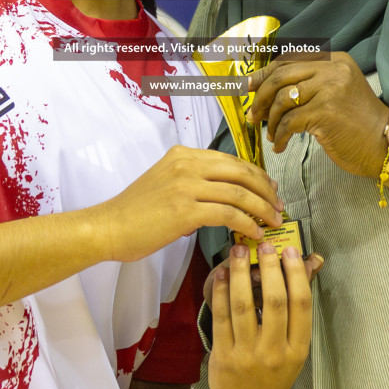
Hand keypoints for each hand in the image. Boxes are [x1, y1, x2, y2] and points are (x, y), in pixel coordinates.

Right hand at [91, 146, 285, 264]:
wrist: (109, 227)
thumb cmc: (135, 212)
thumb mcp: (164, 182)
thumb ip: (193, 181)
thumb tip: (225, 196)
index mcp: (183, 155)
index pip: (231, 160)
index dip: (257, 175)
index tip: (271, 189)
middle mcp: (187, 164)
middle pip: (241, 172)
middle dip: (266, 190)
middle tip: (279, 206)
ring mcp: (186, 186)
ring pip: (239, 193)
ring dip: (262, 209)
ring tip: (273, 222)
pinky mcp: (185, 210)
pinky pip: (228, 214)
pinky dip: (247, 224)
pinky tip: (254, 233)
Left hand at [205, 243, 314, 388]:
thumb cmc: (274, 374)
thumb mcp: (293, 349)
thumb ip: (298, 309)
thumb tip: (308, 264)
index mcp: (297, 350)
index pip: (301, 305)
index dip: (296, 274)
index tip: (290, 251)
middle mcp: (274, 353)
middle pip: (274, 301)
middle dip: (269, 267)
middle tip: (264, 246)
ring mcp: (247, 355)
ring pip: (244, 305)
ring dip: (241, 273)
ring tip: (238, 252)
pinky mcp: (223, 355)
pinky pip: (221, 316)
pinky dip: (221, 291)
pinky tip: (223, 274)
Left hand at [247, 53, 388, 179]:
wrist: (385, 143)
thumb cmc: (358, 123)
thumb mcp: (338, 91)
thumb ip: (310, 83)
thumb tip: (268, 88)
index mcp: (335, 60)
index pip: (289, 60)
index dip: (264, 74)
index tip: (248, 87)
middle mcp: (332, 70)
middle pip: (281, 76)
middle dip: (260, 96)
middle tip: (253, 114)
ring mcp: (329, 90)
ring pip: (282, 100)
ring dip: (270, 120)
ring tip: (271, 133)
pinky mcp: (325, 112)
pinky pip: (289, 122)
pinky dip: (280, 135)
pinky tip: (280, 145)